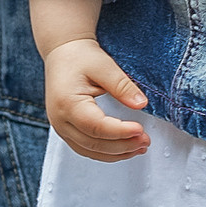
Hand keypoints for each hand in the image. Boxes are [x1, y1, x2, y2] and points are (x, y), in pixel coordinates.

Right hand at [44, 37, 151, 160]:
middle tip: (145, 140)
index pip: (97, 126)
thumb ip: (122, 86)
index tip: (140, 130)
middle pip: (94, 143)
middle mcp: (60, 119)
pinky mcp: (66, 130)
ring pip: (90, 151)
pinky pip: (85, 148)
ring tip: (139, 147)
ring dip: (117, 153)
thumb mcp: (104, 66)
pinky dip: (106, 152)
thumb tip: (141, 104)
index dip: (120, 131)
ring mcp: (60, 127)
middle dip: (123, 145)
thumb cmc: (79, 57)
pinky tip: (123, 148)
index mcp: (68, 103)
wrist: (62, 53)